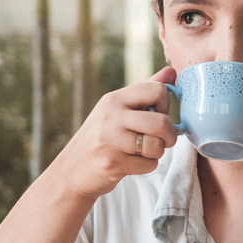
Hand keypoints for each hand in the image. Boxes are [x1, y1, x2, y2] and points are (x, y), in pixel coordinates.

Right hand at [46, 67, 177, 201]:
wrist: (71, 170)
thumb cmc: (102, 137)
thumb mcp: (118, 110)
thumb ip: (145, 92)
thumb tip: (171, 71)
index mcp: (114, 99)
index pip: (157, 89)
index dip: (165, 104)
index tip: (156, 114)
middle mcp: (111, 116)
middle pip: (162, 122)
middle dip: (169, 135)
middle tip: (162, 139)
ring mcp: (110, 140)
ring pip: (158, 145)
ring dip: (158, 152)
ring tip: (144, 151)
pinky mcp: (113, 163)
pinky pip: (150, 164)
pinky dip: (147, 166)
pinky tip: (133, 162)